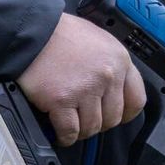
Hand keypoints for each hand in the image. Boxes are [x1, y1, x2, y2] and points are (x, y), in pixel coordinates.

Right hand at [17, 13, 146, 147]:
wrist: (27, 28)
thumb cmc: (57, 33)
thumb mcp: (97, 40)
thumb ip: (109, 65)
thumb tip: (114, 90)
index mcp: (119, 60)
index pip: (137, 99)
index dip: (126, 114)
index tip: (117, 117)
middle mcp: (107, 76)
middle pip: (113, 118)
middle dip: (99, 123)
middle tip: (86, 118)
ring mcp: (85, 89)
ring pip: (92, 127)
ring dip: (81, 130)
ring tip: (71, 124)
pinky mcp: (61, 100)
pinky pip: (70, 131)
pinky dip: (65, 136)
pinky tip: (60, 133)